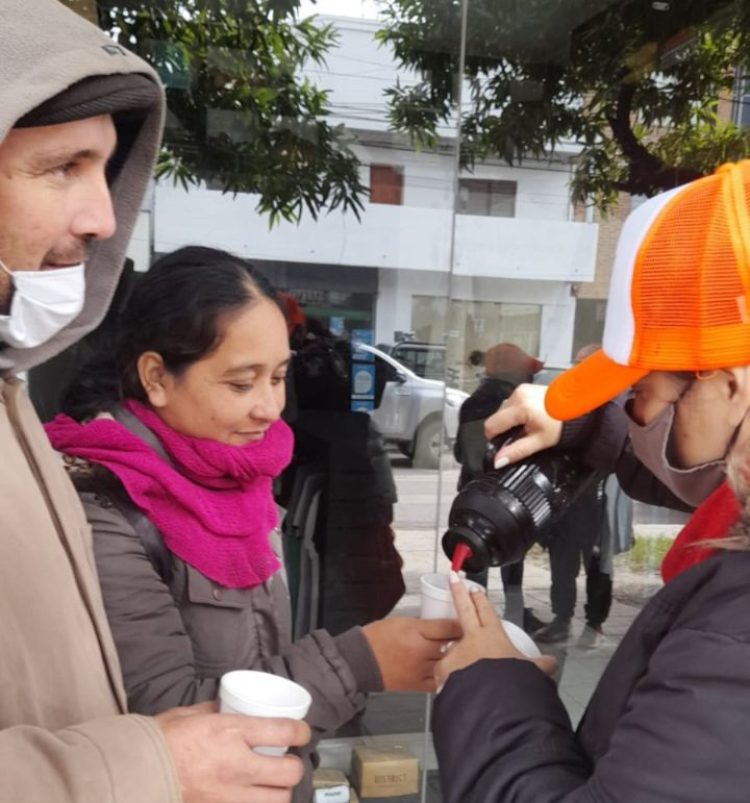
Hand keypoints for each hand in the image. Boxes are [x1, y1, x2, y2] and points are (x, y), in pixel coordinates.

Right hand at [156, 701, 309, 802]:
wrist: (135, 773)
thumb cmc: (161, 740)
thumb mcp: (191, 714)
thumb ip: (216, 709)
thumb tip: (231, 705)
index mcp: (231, 732)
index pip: (283, 731)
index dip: (302, 731)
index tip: (302, 732)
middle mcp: (237, 765)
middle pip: (289, 772)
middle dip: (295, 766)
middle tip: (289, 761)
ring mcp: (230, 795)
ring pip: (278, 800)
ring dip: (281, 792)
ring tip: (275, 784)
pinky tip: (256, 797)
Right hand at [362, 616, 462, 692]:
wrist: (360, 661)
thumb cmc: (376, 639)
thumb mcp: (402, 621)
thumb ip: (424, 623)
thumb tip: (443, 624)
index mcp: (416, 631)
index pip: (447, 626)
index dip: (461, 623)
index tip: (467, 622)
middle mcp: (420, 651)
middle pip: (451, 644)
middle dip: (463, 640)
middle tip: (470, 637)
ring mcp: (420, 669)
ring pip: (448, 663)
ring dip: (458, 659)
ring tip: (465, 655)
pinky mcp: (416, 684)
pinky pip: (438, 681)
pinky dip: (447, 676)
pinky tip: (452, 673)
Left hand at [434, 574, 555, 689]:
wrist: (493, 702)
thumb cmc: (513, 684)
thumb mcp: (530, 671)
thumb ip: (540, 665)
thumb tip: (552, 663)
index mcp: (493, 634)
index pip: (486, 611)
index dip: (480, 599)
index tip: (475, 589)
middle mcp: (473, 638)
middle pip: (464, 609)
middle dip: (458, 592)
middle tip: (453, 578)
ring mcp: (456, 651)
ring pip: (452, 645)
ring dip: (454, 649)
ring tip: (457, 660)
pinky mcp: (444, 668)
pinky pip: (444, 670)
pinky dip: (448, 676)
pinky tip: (451, 684)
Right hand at [483, 383, 561, 466]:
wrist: (576, 409)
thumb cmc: (561, 425)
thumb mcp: (538, 442)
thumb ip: (516, 451)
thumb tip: (498, 461)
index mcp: (520, 408)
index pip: (491, 424)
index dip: (494, 437)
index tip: (503, 442)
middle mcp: (518, 395)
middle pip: (496, 416)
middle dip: (505, 427)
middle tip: (521, 433)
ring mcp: (521, 389)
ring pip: (503, 408)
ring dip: (510, 418)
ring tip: (526, 424)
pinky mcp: (524, 387)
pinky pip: (512, 401)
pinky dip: (516, 410)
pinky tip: (528, 415)